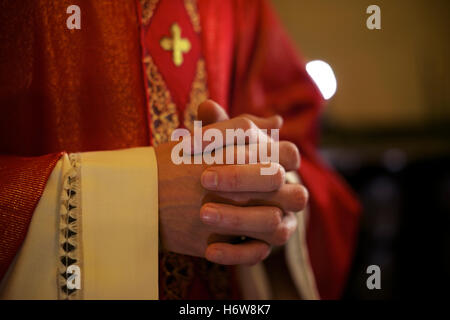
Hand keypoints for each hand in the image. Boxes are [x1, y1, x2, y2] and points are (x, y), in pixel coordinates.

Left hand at [197, 101, 308, 264]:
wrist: (210, 203)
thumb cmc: (216, 164)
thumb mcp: (215, 145)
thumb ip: (214, 127)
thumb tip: (207, 105)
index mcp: (280, 162)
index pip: (282, 148)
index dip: (244, 143)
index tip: (197, 143)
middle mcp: (288, 191)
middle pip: (278, 181)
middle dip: (241, 177)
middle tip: (204, 177)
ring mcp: (281, 221)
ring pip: (274, 223)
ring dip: (238, 218)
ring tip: (202, 214)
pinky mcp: (266, 247)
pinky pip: (259, 254)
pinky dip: (235, 254)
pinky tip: (208, 250)